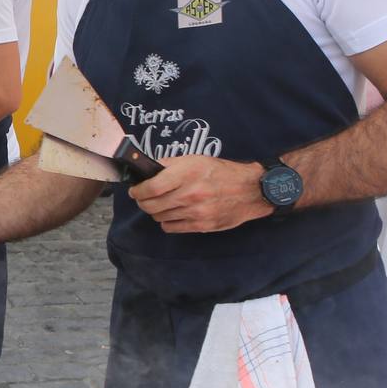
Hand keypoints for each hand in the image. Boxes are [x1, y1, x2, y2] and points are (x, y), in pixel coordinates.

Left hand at [128, 156, 268, 233]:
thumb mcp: (195, 160)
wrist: (250, 190)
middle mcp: (191, 193)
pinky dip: (168, 221)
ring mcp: (196, 212)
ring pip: (159, 217)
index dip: (138, 191)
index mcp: (187, 173)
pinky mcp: (202, 225)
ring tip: (163, 204)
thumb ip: (169, 165)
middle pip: (151, 205)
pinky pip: (171, 227)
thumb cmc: (221, 172)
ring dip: (156, 211)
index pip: (151, 188)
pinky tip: (174, 213)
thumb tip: (147, 170)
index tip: (135, 190)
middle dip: (143, 202)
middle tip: (144, 198)